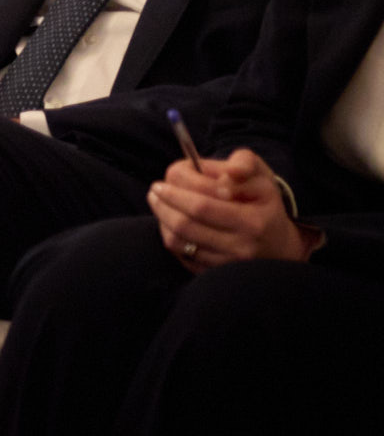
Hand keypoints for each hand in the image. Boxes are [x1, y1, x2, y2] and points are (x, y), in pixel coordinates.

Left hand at [148, 147, 315, 270]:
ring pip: (177, 241)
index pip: (202, 205)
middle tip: (155, 189)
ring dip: (161, 218)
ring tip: (158, 201)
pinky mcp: (213, 273)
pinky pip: (179, 254)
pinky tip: (170, 221)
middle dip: (163, 203)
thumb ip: (244, 163)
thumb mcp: (262, 176)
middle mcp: (240, 246)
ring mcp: (225, 263)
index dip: (179, 189)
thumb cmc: (264, 203)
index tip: (169, 175)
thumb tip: (226, 175)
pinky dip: (169, 235)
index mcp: (253, 221)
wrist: (279, 245)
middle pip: (185, 224)